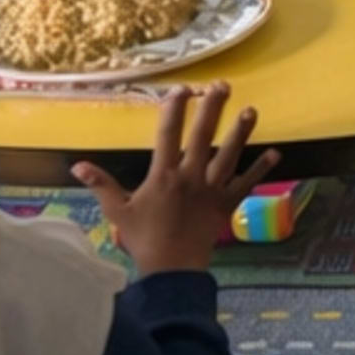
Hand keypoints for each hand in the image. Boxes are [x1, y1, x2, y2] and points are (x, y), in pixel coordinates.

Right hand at [72, 84, 277, 278]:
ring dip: (240, 133)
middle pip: (203, 137)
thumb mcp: (118, 211)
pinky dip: (261, 170)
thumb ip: (101, 185)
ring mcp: (211, 190)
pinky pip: (246, 184)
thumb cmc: (143, 238)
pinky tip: (276, 153)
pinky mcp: (226, 204)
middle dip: (212, 109)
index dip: (173, 110)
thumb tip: (78, 165)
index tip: (180, 89)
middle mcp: (190, 177)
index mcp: (163, 176)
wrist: (171, 269)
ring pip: (228, 156)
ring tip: (251, 110)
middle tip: (222, 85)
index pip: (168, 135)